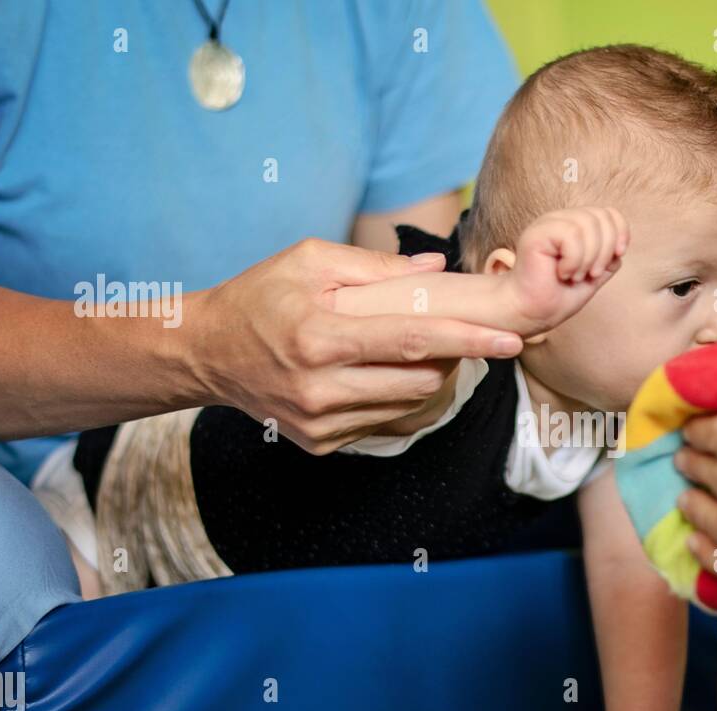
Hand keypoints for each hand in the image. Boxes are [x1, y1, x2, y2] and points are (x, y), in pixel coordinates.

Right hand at [188, 238, 524, 453]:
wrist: (206, 354)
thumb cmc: (259, 297)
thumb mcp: (308, 261)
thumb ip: (375, 266)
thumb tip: (437, 270)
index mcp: (317, 339)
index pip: (410, 342)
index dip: (465, 340)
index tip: (510, 339)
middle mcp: (319, 390)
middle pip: (419, 380)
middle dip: (455, 357)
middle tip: (469, 332)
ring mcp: (320, 424)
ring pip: (408, 404)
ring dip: (432, 376)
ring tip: (428, 347)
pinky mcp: (321, 444)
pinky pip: (385, 420)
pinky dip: (400, 395)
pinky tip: (387, 371)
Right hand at [507, 207, 628, 333]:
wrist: (532, 313)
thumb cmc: (558, 296)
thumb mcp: (594, 275)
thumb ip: (609, 258)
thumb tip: (619, 248)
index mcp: (575, 226)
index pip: (609, 213)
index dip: (620, 231)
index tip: (618, 255)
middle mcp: (561, 220)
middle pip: (601, 217)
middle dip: (605, 250)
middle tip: (591, 274)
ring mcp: (548, 224)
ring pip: (587, 225)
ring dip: (588, 258)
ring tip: (575, 276)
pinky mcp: (537, 232)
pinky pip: (571, 235)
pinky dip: (574, 260)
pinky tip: (562, 273)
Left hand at [675, 416, 716, 638]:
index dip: (703, 427)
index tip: (694, 427)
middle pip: (706, 469)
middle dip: (693, 460)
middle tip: (685, 457)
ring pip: (699, 511)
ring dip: (691, 499)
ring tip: (687, 497)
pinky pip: (708, 555)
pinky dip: (699, 544)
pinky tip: (695, 540)